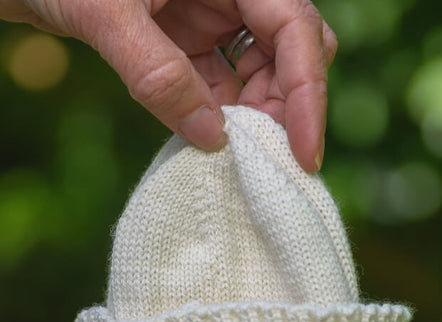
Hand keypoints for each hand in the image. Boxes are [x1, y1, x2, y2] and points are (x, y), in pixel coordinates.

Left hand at [0, 0, 335, 170]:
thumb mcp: (106, 14)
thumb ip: (158, 75)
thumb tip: (213, 140)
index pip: (294, 26)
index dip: (307, 92)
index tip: (304, 153)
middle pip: (290, 52)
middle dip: (284, 107)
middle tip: (263, 160)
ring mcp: (211, 14)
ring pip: (261, 73)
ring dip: (253, 118)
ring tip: (234, 157)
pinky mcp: (188, 42)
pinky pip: (222, 85)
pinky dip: (220, 118)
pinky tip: (209, 144)